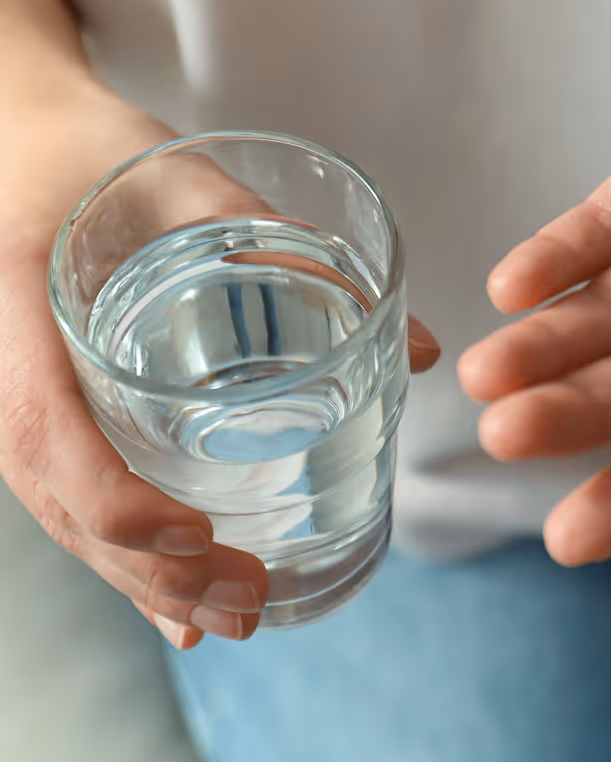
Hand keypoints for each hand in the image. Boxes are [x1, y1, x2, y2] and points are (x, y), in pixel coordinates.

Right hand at [0, 93, 439, 651]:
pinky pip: (65, 490)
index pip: (43, 425)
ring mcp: (16, 390)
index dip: (112, 495)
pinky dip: (120, 551)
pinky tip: (175, 597)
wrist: (25, 140)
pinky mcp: (42, 402)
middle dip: (146, 568)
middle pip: (57, 496)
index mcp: (16, 300)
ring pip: (60, 512)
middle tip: (245, 606)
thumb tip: (418, 348)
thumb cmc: (102, 153)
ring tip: (225, 622)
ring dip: (137, 579)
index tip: (194, 535)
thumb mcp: (191, 183)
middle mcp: (1, 361)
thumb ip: (294, 249)